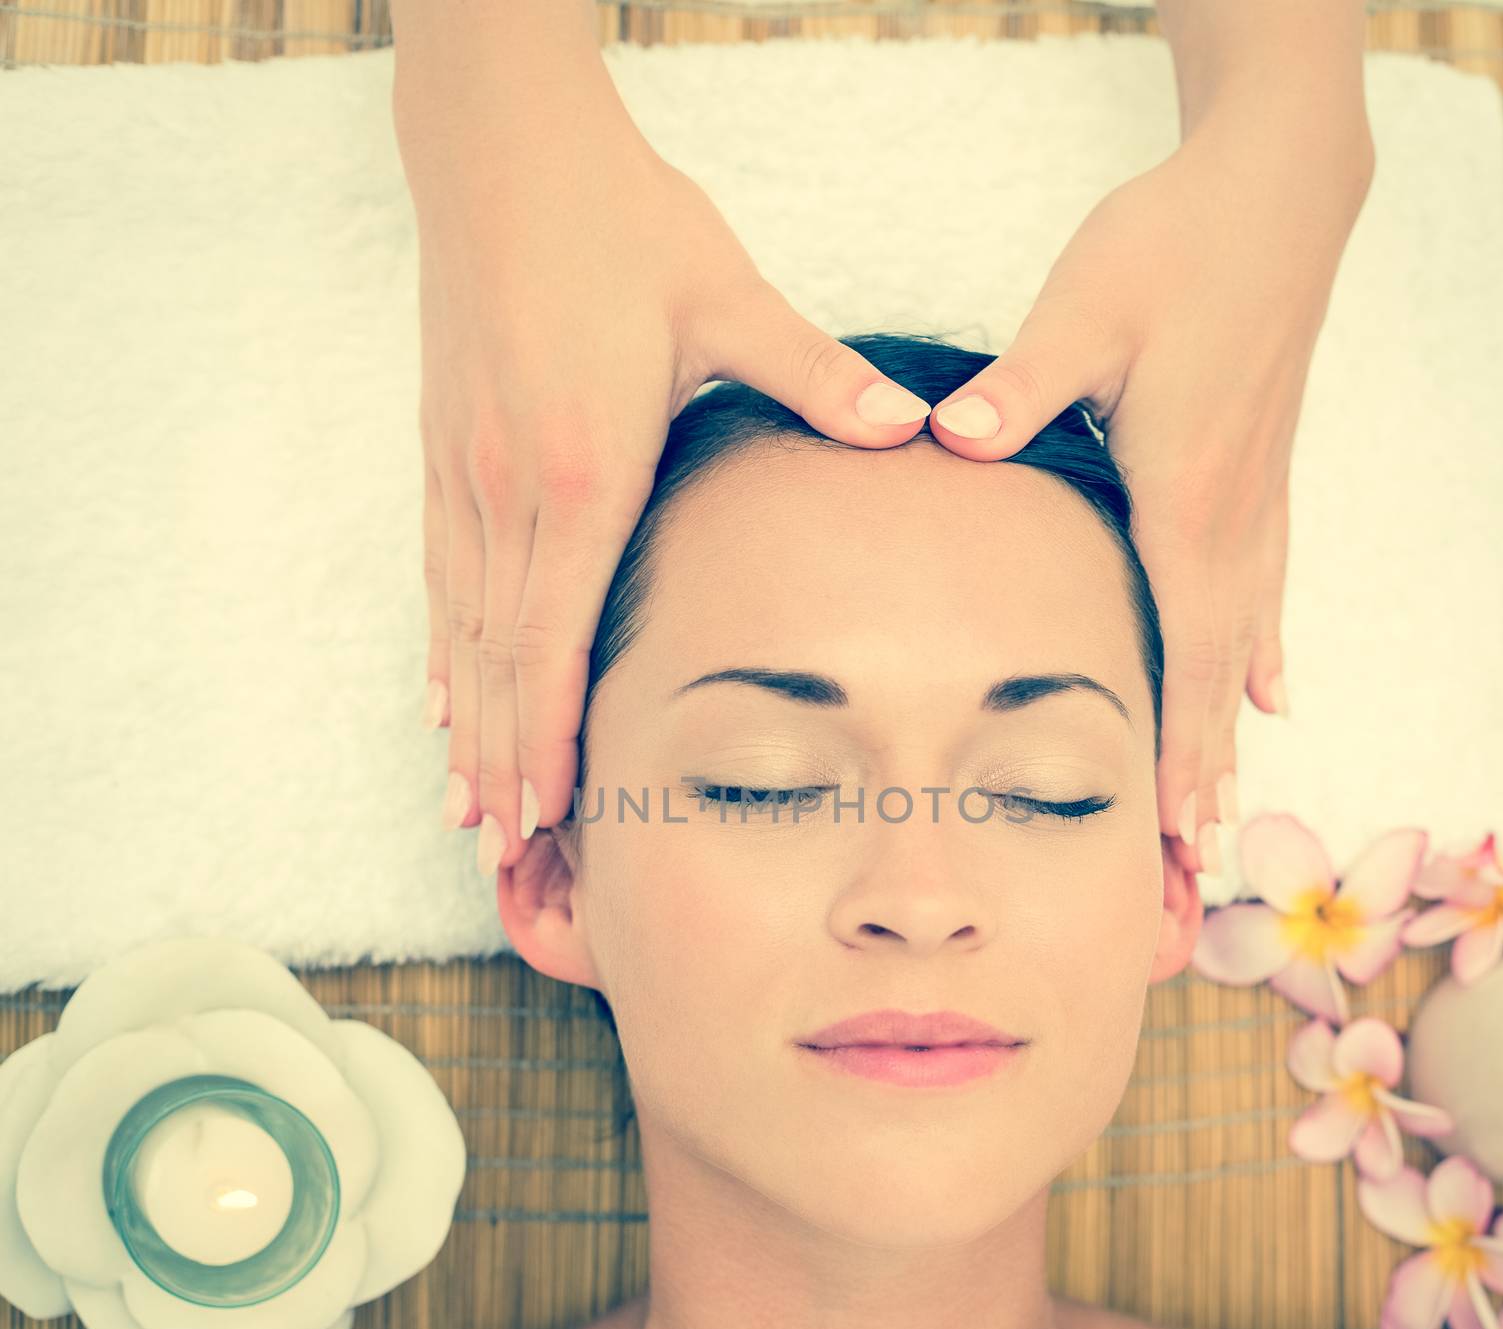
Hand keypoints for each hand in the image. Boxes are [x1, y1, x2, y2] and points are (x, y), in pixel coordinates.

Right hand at [398, 95, 934, 875]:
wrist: (502, 152)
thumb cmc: (618, 222)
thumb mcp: (728, 296)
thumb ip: (814, 375)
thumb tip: (911, 427)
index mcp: (585, 469)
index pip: (558, 634)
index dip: (550, 732)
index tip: (546, 812)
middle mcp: (512, 490)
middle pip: (500, 657)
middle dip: (503, 762)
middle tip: (501, 850)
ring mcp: (468, 475)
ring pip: (461, 631)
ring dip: (465, 727)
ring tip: (465, 808)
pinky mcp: (447, 453)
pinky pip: (440, 579)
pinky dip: (443, 653)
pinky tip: (443, 700)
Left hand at [923, 107, 1375, 875]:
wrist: (1277, 194)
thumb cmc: (1177, 246)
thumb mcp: (1087, 308)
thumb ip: (1020, 385)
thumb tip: (949, 436)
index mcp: (1186, 501)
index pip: (1181, 655)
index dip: (1176, 747)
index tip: (1171, 832)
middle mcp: (1231, 522)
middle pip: (1218, 676)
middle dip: (1204, 773)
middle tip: (1193, 866)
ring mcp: (1256, 503)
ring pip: (1245, 648)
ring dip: (1233, 733)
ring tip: (1229, 810)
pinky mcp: (1261, 480)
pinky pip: (1266, 593)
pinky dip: (1265, 654)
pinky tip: (1278, 692)